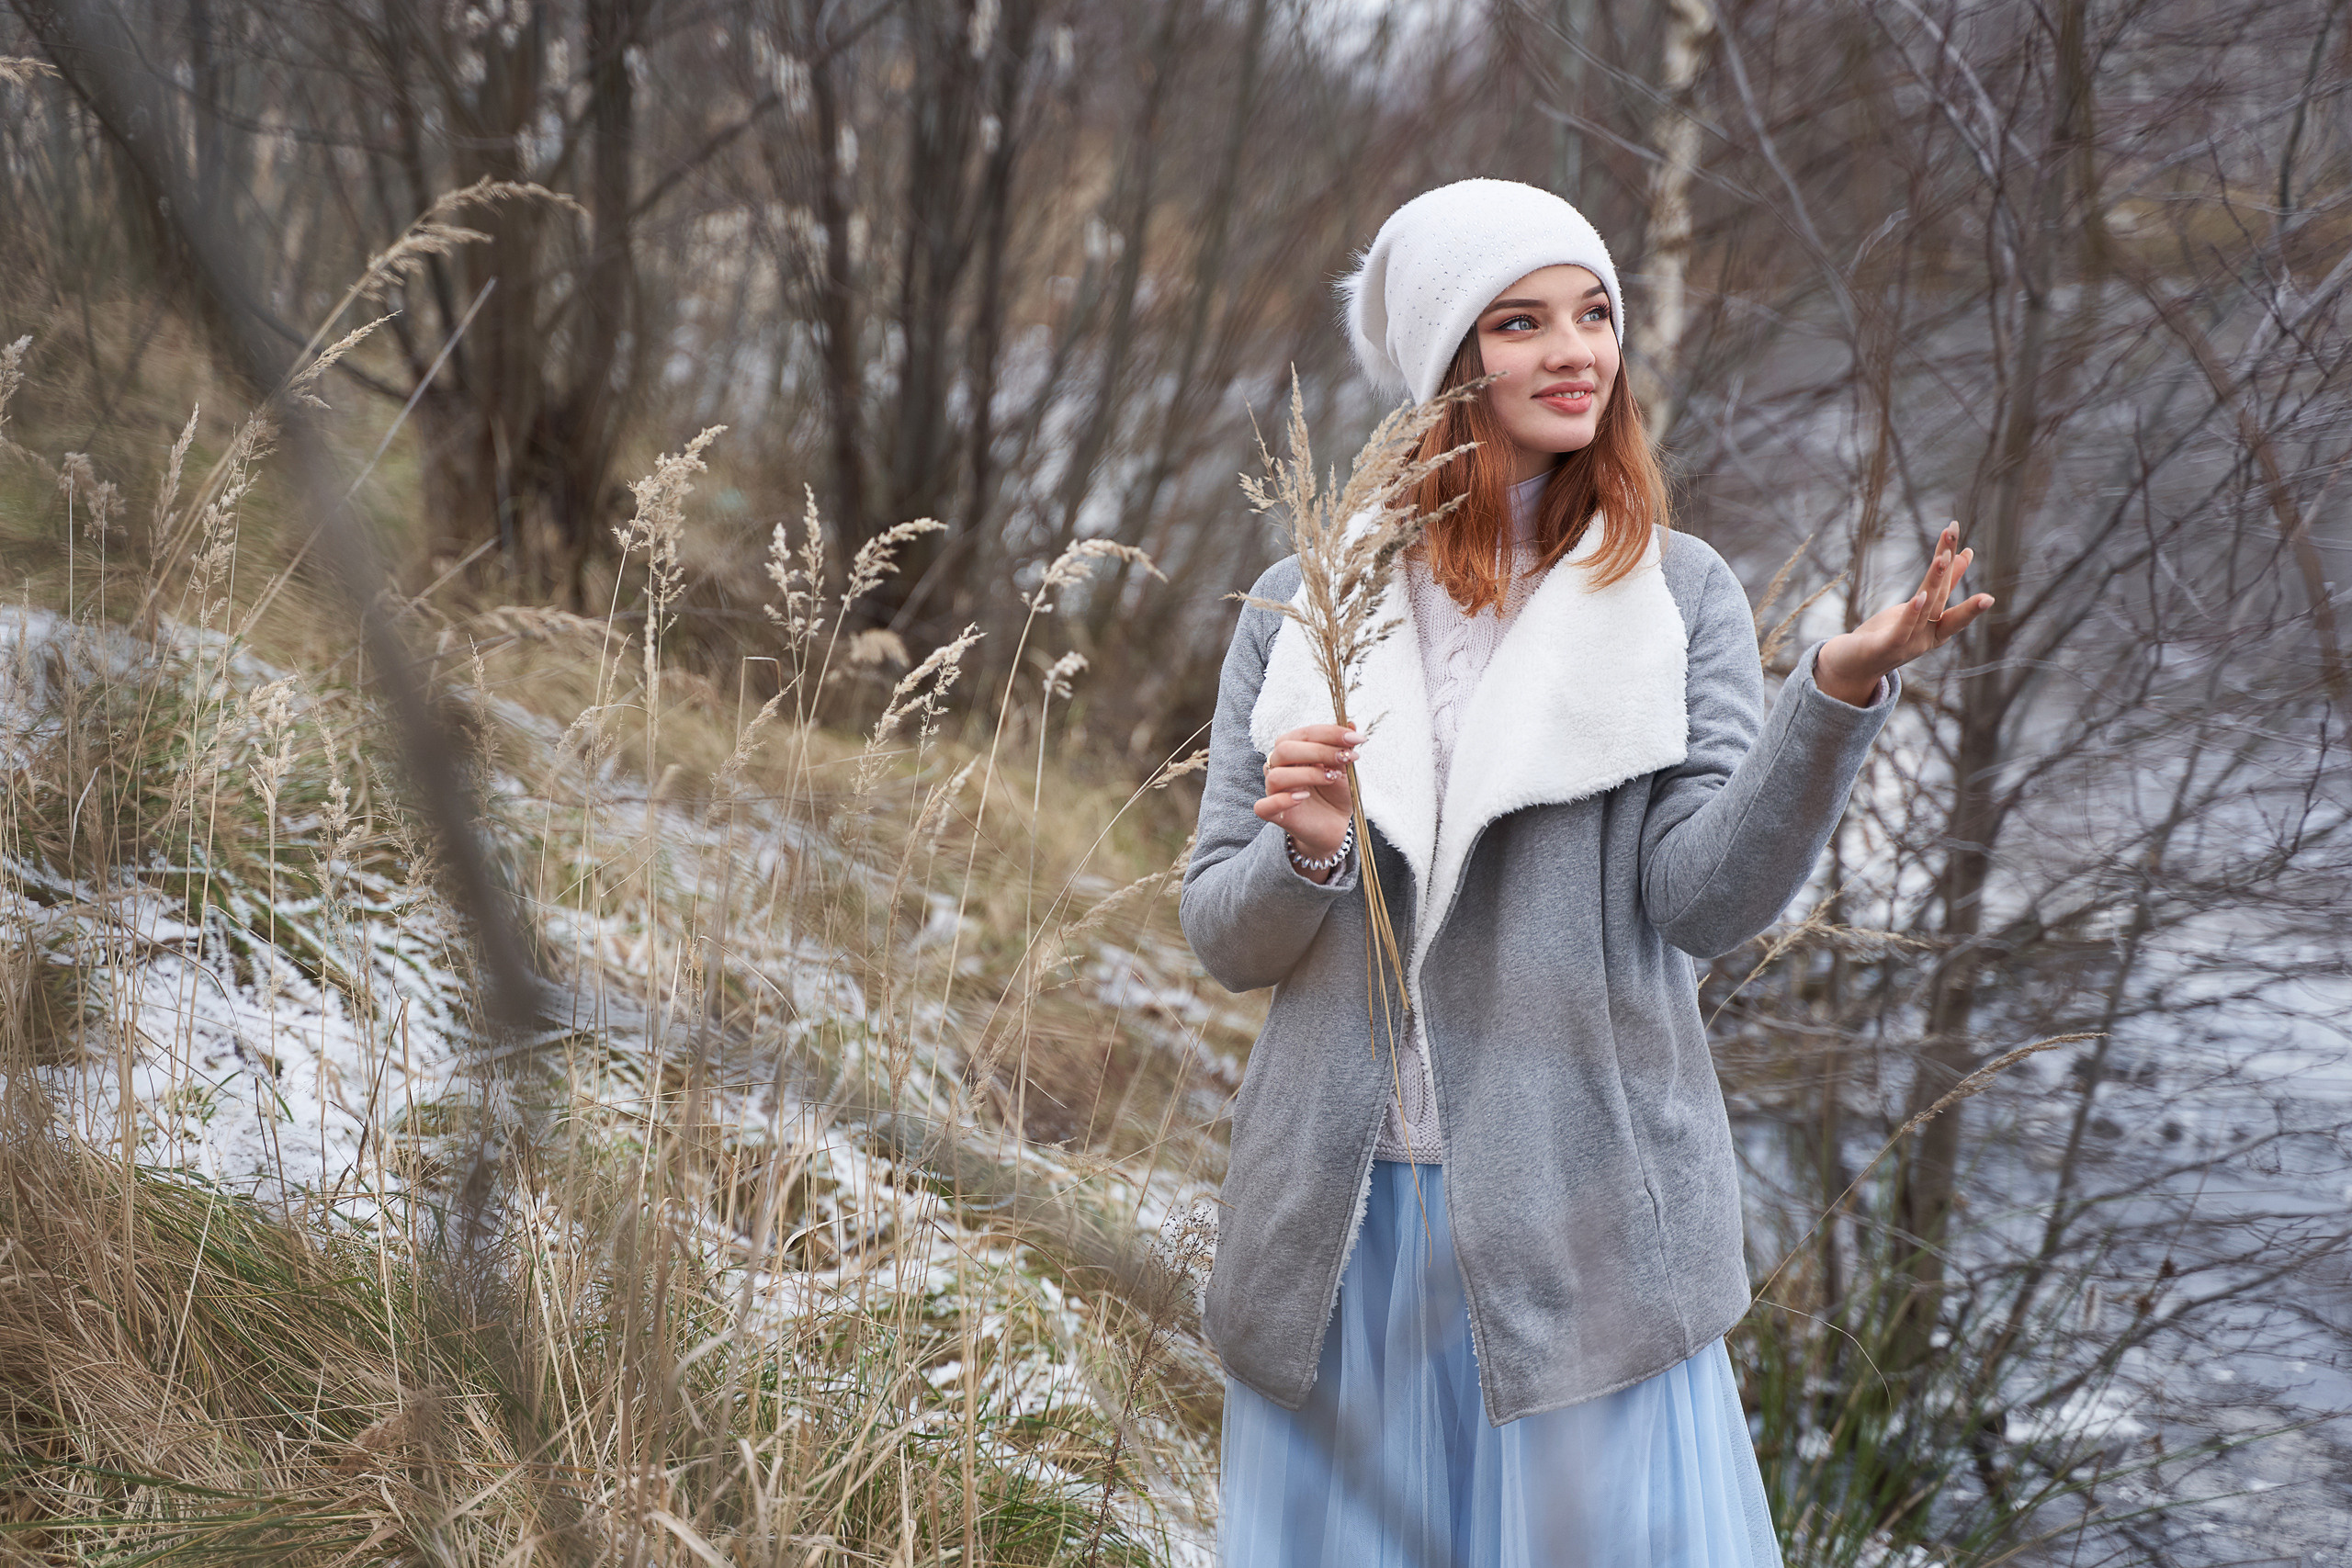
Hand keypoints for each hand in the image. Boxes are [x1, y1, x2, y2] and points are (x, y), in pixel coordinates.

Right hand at [1254, 723, 1361, 881]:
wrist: (1337, 824)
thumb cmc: (1337, 793)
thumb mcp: (1346, 768)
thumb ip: (1344, 748)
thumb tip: (1351, 723)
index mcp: (1295, 750)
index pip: (1305, 733)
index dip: (1330, 733)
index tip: (1356, 739)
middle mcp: (1280, 766)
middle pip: (1285, 749)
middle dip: (1319, 750)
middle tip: (1346, 757)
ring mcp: (1274, 789)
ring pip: (1277, 775)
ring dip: (1308, 774)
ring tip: (1331, 778)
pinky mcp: (1273, 813)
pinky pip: (1264, 805)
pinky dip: (1282, 800)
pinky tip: (1303, 797)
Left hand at [1816, 522, 1995, 705]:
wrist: (1850, 671)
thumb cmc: (1882, 638)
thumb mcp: (1909, 614)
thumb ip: (1929, 596)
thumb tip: (1945, 567)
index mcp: (1933, 631)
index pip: (1947, 596)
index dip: (1957, 575)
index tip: (1969, 550)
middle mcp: (1925, 638)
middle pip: (1940, 598)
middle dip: (1951, 569)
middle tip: (1962, 543)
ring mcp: (1908, 645)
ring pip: (1926, 610)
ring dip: (1935, 582)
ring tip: (1943, 558)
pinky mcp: (1886, 650)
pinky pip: (1902, 631)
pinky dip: (1912, 614)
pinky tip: (1920, 597)